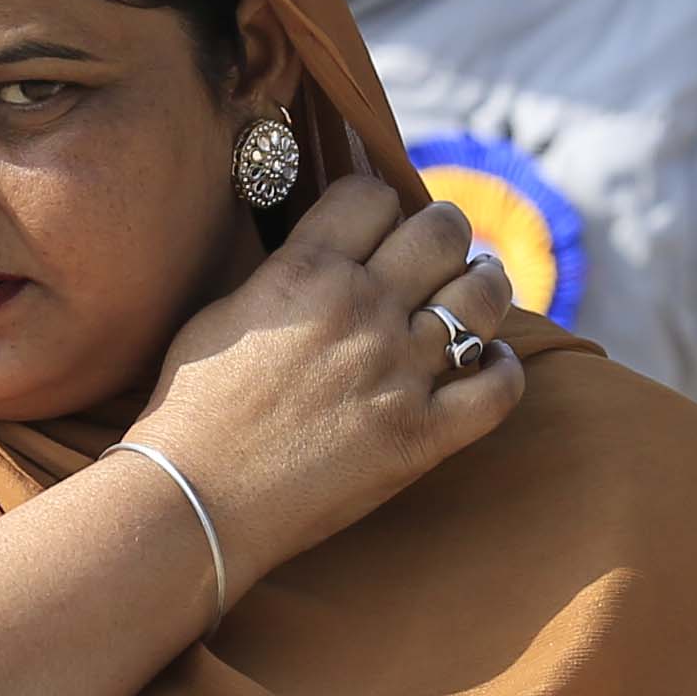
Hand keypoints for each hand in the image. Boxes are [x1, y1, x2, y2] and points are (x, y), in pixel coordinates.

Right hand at [119, 163, 524, 590]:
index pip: (374, 194)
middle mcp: (362, 311)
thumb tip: (324, 254)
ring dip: (486, 286)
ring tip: (478, 290)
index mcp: (307, 272)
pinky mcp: (422, 435)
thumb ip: (283, 273)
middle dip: (445, 231)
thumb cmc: (192, 410)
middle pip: (441, 231)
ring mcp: (398, 374)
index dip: (382, 204)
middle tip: (440, 250)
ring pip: (482, 299)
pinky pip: (498, 390)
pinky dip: (504, 369)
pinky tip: (492, 363)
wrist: (195, 500)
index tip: (381, 226)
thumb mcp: (225, 313)